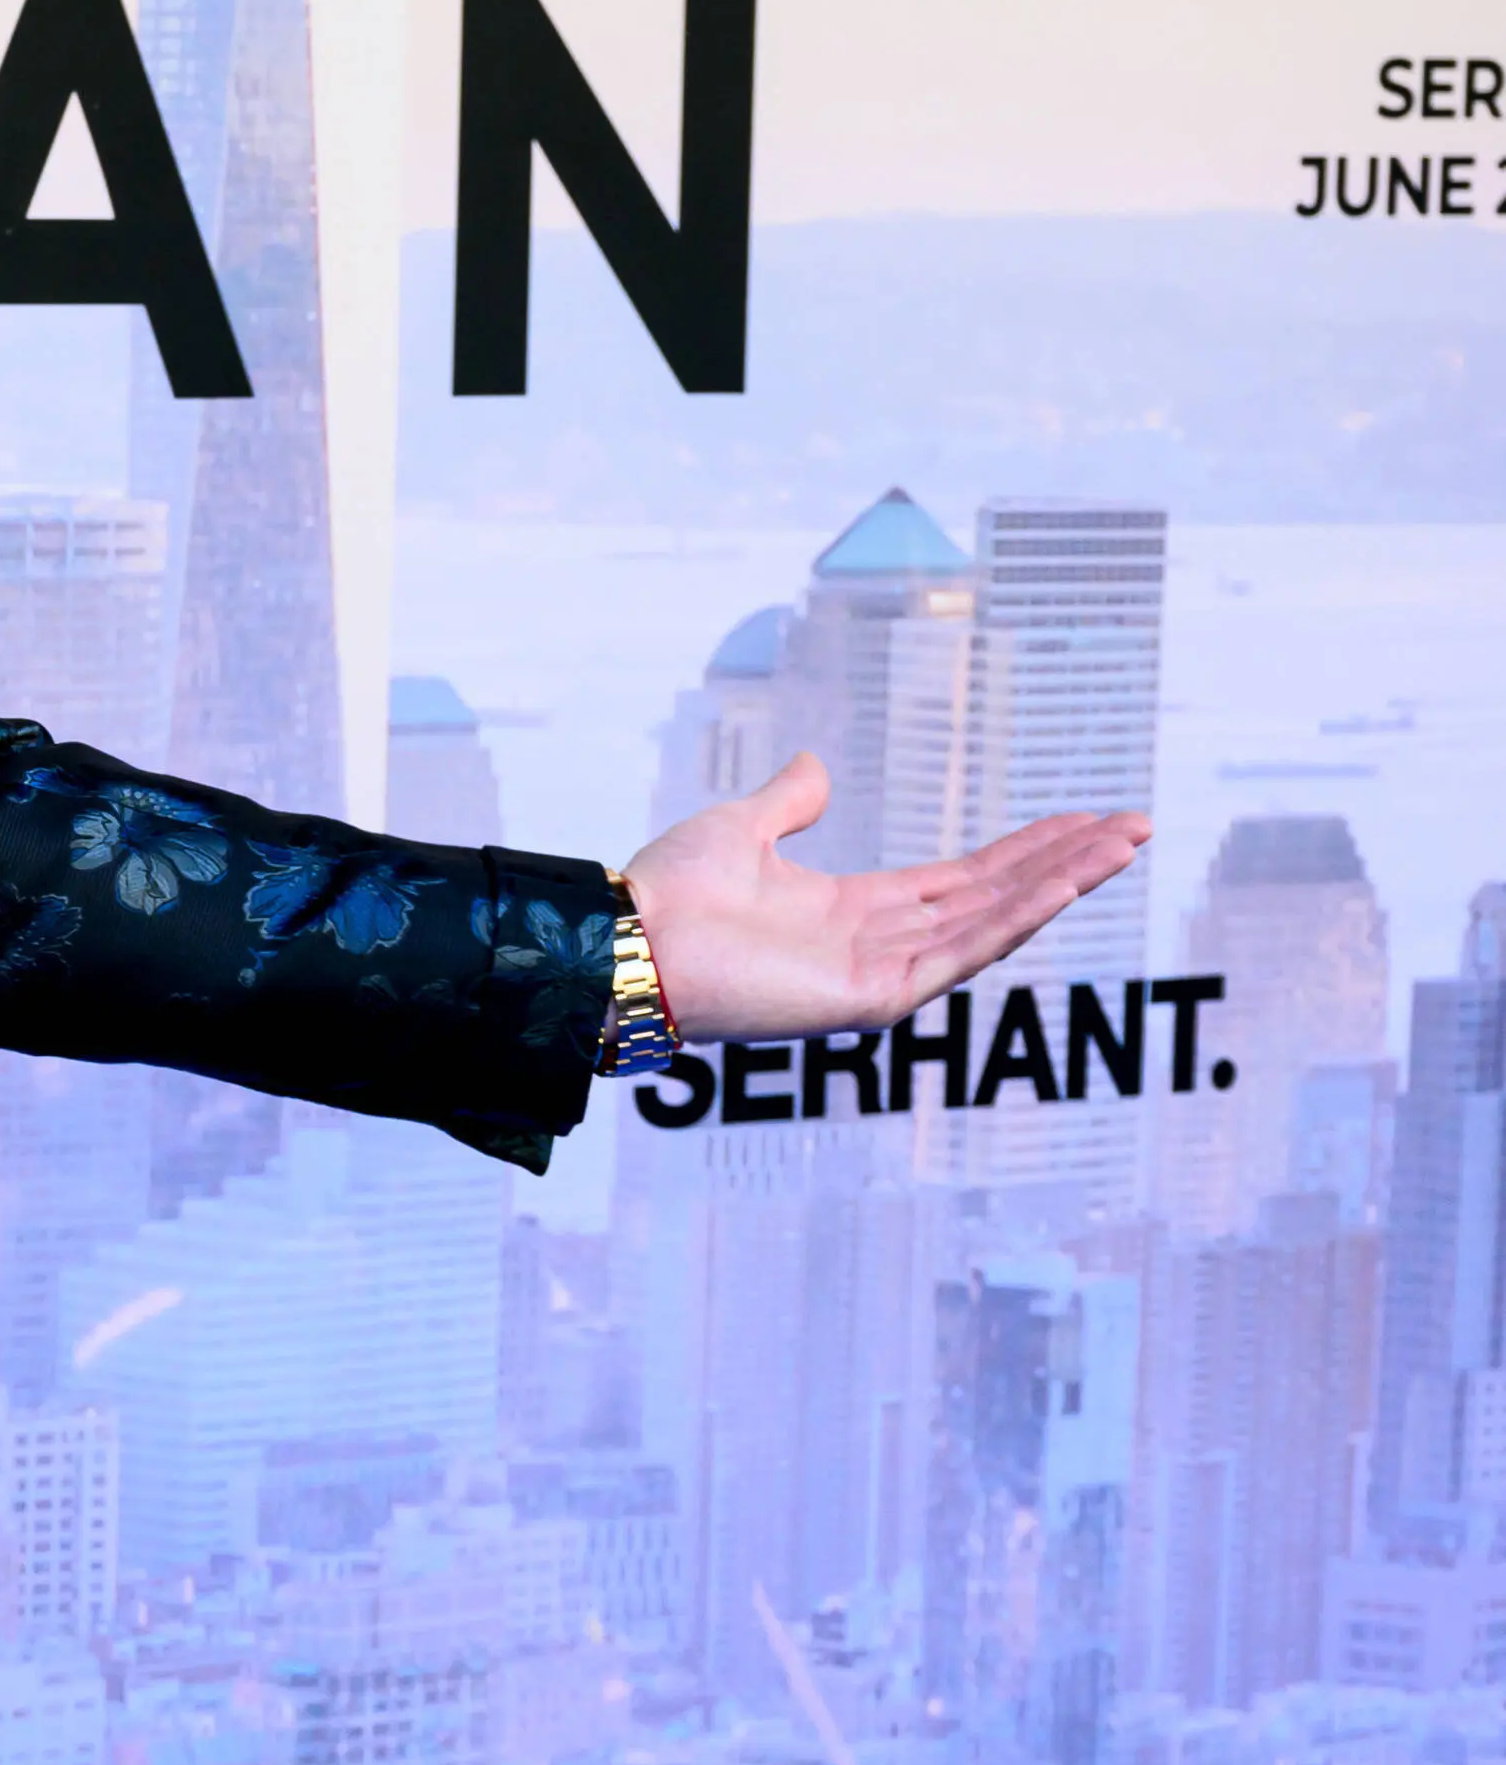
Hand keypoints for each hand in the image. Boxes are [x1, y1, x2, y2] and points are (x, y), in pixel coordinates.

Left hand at [619, 753, 1148, 1040]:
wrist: (629, 936)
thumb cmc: (670, 893)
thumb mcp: (741, 829)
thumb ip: (787, 803)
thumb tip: (816, 767)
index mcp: (853, 908)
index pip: (963, 879)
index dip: (1025, 852)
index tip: (1082, 821)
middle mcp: (878, 943)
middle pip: (995, 899)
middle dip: (1066, 863)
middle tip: (1134, 827)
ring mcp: (881, 973)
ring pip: (993, 922)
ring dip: (1061, 884)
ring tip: (1122, 844)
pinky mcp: (873, 996)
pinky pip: (960, 952)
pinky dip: (1013, 919)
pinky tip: (1063, 885)